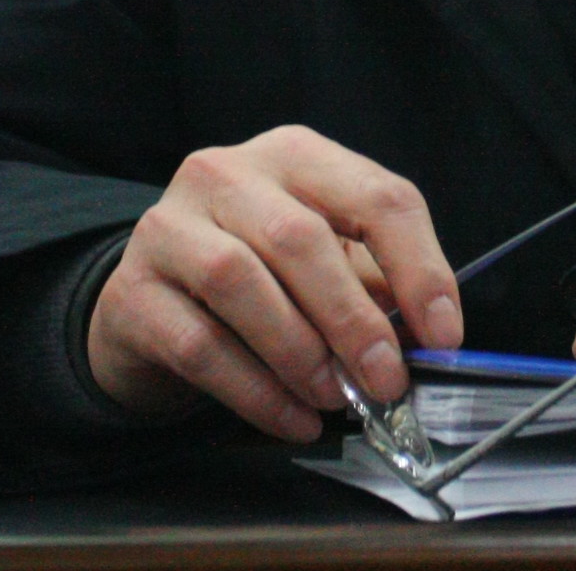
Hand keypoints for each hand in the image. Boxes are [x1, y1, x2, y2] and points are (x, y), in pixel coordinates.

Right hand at [86, 125, 463, 441]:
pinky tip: (291, 419)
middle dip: (354, 319)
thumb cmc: (256, 276)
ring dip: (300, 352)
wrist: (150, 304)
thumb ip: (372, 288)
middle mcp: (226, 174)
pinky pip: (199, 344)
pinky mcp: (132, 290)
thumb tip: (426, 339)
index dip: (419, 268)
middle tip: (386, 380)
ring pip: (240, 282)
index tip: (443, 335)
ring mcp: (169, 226)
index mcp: (295, 156)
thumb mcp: (322, 263)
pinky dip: (255, 391)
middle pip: (300, 237)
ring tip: (333, 398)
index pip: (376, 195)